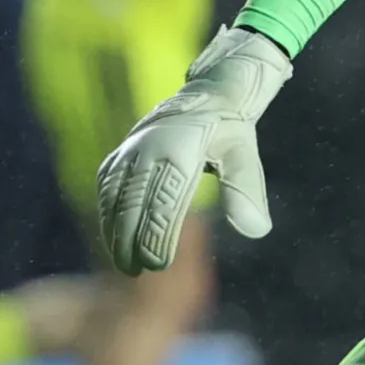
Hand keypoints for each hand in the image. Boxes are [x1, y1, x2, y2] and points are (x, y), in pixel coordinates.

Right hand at [96, 26, 292, 275]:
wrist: (208, 92)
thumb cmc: (230, 129)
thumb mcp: (244, 155)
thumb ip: (246, 192)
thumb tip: (258, 231)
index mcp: (179, 149)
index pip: (163, 202)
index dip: (156, 236)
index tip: (159, 265)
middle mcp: (148, 148)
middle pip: (133, 203)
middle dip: (131, 241)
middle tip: (139, 272)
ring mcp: (130, 149)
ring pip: (114, 197)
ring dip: (114, 232)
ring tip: (125, 264)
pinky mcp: (121, 151)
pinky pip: (106, 186)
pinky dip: (106, 213)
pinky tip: (112, 236)